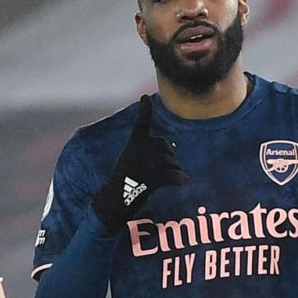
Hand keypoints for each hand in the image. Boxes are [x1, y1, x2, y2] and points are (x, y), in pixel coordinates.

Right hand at [93, 95, 189, 230]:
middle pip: (167, 148)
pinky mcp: (150, 178)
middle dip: (170, 158)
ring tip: (163, 181)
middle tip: (159, 172)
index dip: (145, 110)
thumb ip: (151, 150)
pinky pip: (174, 175)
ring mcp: (143, 163)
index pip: (141, 123)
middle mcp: (138, 150)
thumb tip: (173, 148)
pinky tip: (184, 181)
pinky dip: (180, 179)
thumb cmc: (126, 180)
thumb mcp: (134, 159)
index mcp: (133, 143)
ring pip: (172, 163)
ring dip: (175, 172)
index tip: (145, 97)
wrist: (113, 200)